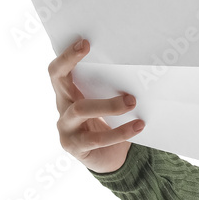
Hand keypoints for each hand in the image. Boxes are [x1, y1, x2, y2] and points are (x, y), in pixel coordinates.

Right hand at [48, 38, 145, 173]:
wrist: (110, 157)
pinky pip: (97, 139)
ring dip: (108, 104)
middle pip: (60, 82)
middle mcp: (62, 107)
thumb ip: (113, 86)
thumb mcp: (108, 101)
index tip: (85, 42)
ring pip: (80, 110)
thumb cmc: (110, 121)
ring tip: (131, 101)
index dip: (67, 56)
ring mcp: (66, 128)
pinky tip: (138, 125)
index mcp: (69, 92)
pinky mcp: (75, 147)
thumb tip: (139, 67)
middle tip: (104, 59)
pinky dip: (120, 131)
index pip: (59, 70)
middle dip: (73, 64)